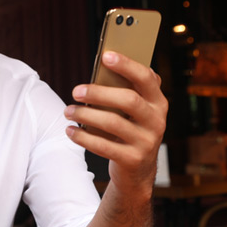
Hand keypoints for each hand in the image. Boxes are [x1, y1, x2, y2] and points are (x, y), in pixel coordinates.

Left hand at [64, 51, 167, 196]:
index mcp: (158, 102)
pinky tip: (70, 130)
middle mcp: (157, 121)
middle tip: (75, 91)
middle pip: (128, 100)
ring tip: (68, 111)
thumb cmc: (130, 129)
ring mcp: (147, 142)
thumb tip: (106, 64)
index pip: (146, 78)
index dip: (127, 65)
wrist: (138, 170)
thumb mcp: (136, 111)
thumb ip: (128, 89)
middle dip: (99, 93)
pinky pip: (104, 146)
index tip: (105, 56)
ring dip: (85, 115)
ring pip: (113, 123)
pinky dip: (83, 137)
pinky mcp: (133, 159)